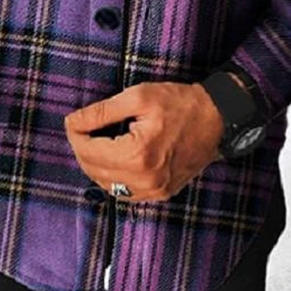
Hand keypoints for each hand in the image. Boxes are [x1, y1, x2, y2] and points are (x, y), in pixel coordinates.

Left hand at [64, 81, 224, 201]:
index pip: (88, 151)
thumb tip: (74, 122)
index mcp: (137, 155)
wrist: (217, 119)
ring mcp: (153, 191)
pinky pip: (124, 192)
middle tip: (82, 127)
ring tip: (96, 140)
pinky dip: (112, 176)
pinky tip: (113, 157)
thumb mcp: (139, 97)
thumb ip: (102, 111)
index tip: (73, 120)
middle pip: (93, 170)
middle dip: (82, 148)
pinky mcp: (160, 194)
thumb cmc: (180, 104)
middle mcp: (144, 180)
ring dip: (94, 164)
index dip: (75, 133)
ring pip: (106, 185)